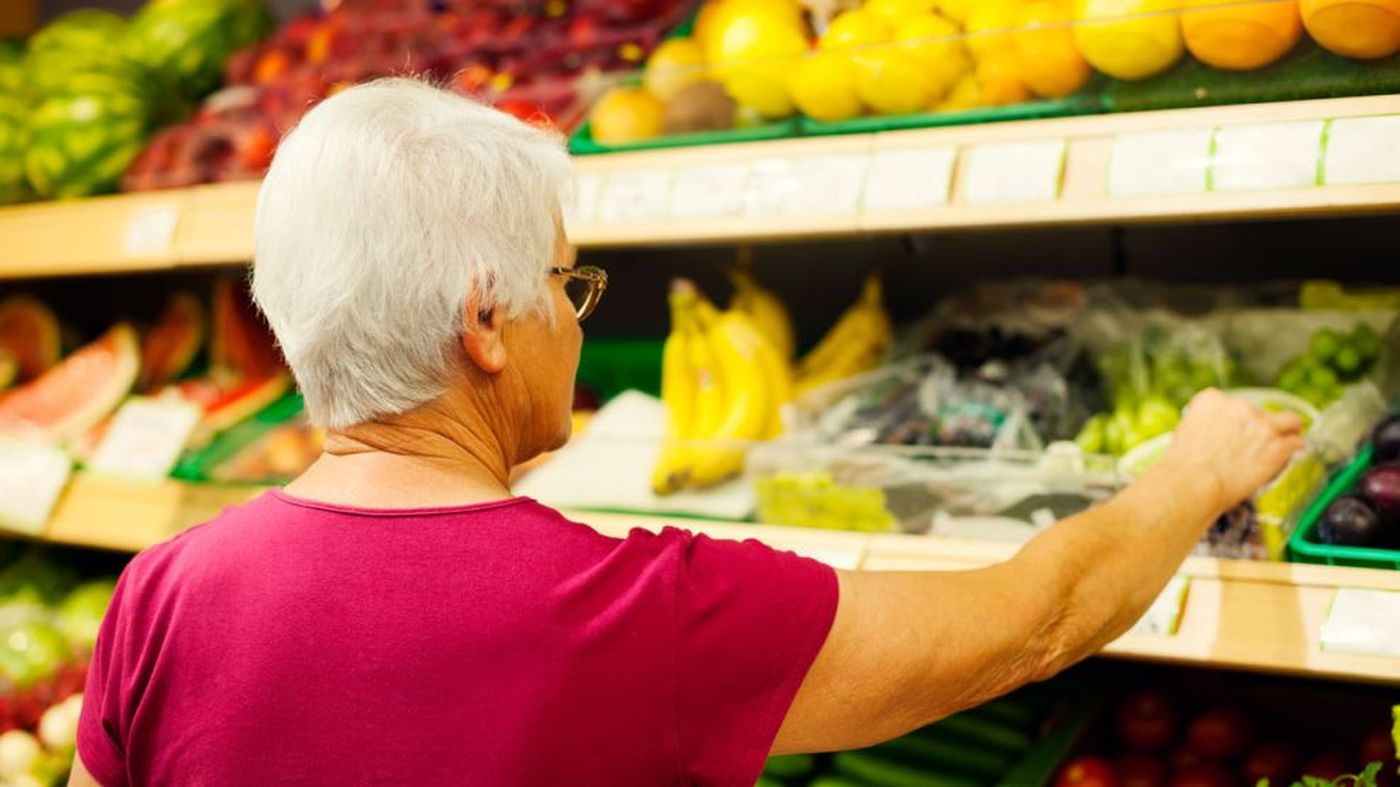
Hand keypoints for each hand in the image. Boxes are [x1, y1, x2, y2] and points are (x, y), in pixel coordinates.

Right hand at [1163, 388, 1305, 512]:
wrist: (1194, 483)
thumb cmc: (1184, 465)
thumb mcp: (1186, 432)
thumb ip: (1205, 425)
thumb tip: (1216, 433)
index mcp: (1213, 400)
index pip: (1230, 402)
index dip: (1234, 419)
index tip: (1233, 431)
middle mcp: (1240, 406)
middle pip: (1259, 411)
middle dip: (1257, 427)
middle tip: (1253, 444)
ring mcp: (1262, 425)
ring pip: (1289, 420)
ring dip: (1287, 430)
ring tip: (1285, 441)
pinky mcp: (1278, 445)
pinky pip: (1295, 442)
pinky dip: (1292, 450)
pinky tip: (1287, 456)